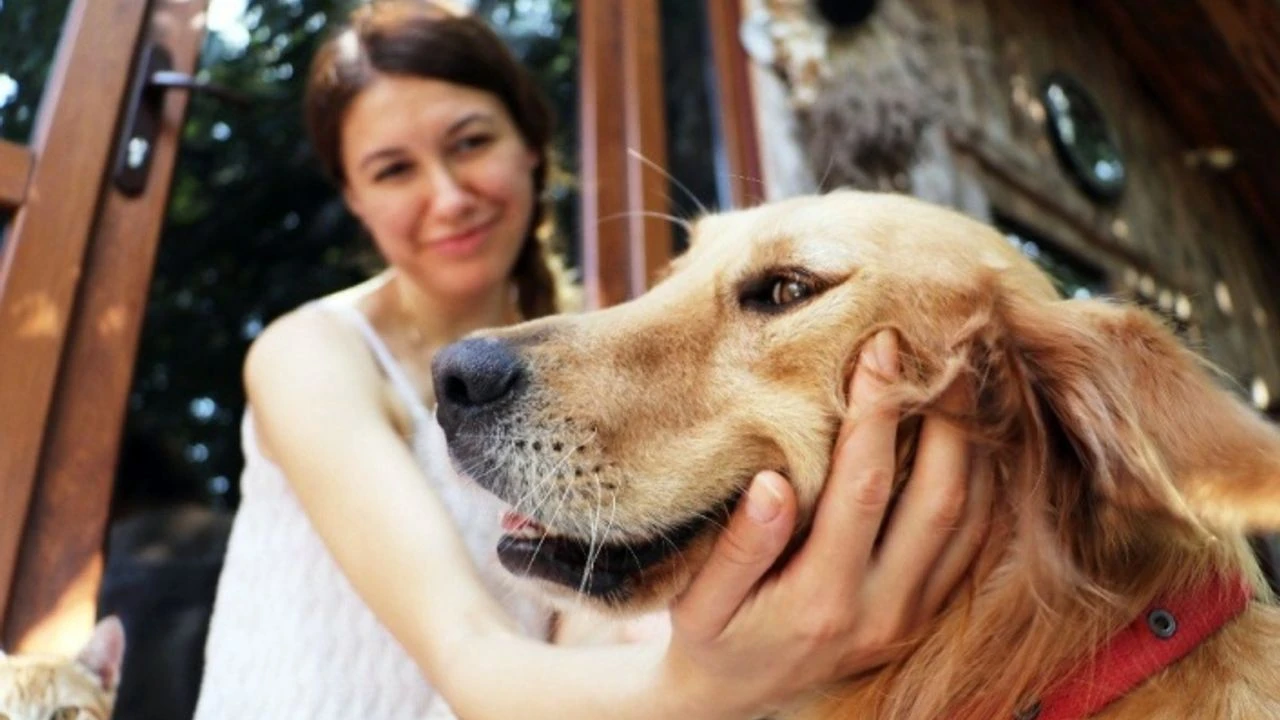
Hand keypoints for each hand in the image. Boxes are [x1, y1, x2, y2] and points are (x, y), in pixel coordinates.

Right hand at [660, 329, 992, 718]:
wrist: (741, 704)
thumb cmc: (714, 640)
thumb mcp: (700, 605)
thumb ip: (740, 548)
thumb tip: (774, 483)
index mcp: (822, 602)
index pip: (864, 487)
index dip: (876, 412)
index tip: (879, 349)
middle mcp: (884, 611)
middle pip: (942, 499)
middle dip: (946, 417)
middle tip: (944, 351)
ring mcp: (914, 617)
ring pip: (973, 520)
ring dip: (976, 446)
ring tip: (966, 380)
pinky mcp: (929, 615)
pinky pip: (977, 544)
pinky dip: (985, 484)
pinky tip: (972, 438)